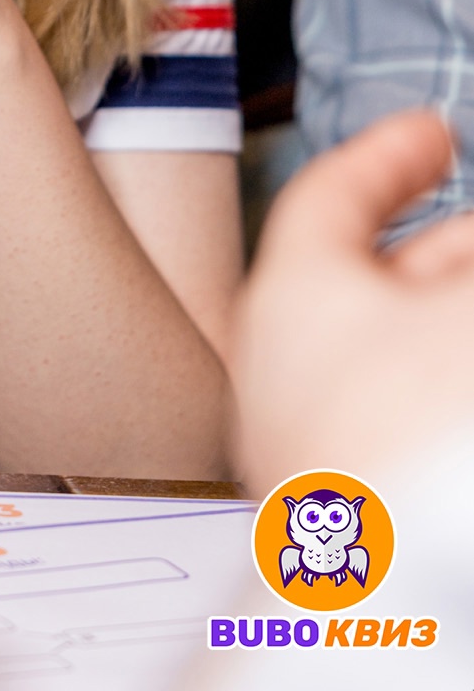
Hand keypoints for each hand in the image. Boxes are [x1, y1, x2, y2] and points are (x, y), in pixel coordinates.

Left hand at [231, 109, 473, 492]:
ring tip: (471, 307)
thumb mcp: (463, 315)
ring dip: (446, 317)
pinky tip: (460, 384)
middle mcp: (286, 364)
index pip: (330, 193)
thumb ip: (469, 267)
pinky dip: (440, 379)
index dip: (388, 153)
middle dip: (450, 250)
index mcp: (294, 294)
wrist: (392, 608)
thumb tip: (468, 261)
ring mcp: (315, 441)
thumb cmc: (412, 444)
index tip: (431, 133)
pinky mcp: (349, 509)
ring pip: (395, 351)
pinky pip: (398, 416)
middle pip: (375, 277)